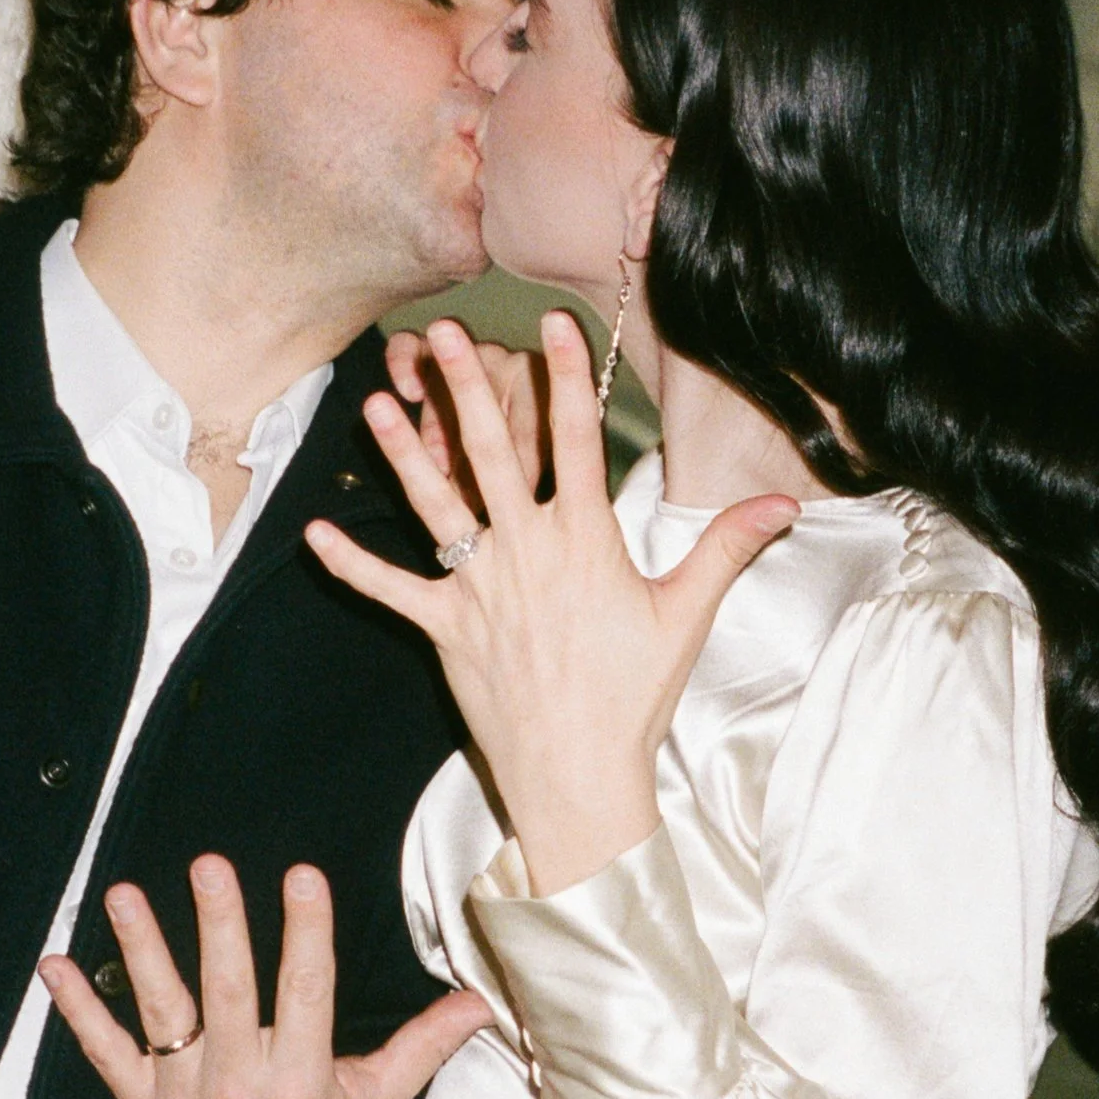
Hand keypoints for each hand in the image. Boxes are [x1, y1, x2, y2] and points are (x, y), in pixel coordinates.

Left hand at [41, 854, 489, 1098]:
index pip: (308, 994)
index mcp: (303, 1086)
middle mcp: (240, 1090)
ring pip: (163, 1013)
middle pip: (229, 994)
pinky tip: (56, 966)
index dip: (306, 933)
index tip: (304, 878)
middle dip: (220, 927)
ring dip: (141, 951)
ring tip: (125, 895)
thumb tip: (481, 999)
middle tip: (210, 867)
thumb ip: (425, 1046)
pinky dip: (79, 1011)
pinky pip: (105, 1054)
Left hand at [309, 313, 797, 896]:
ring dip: (403, 451)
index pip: (575, 439)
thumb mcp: (684, 615)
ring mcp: (477, 588)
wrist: (578, 775)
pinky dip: (350, 563)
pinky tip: (313, 532)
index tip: (553, 322)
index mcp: (584, 541)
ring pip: (433, 504)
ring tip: (375, 402)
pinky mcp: (443, 628)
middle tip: (441, 332)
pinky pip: (389, 589)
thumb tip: (785, 503)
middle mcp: (524, 552)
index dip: (565, 375)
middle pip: (491, 453)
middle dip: (466, 386)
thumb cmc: (633, 697)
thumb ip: (726, 547)